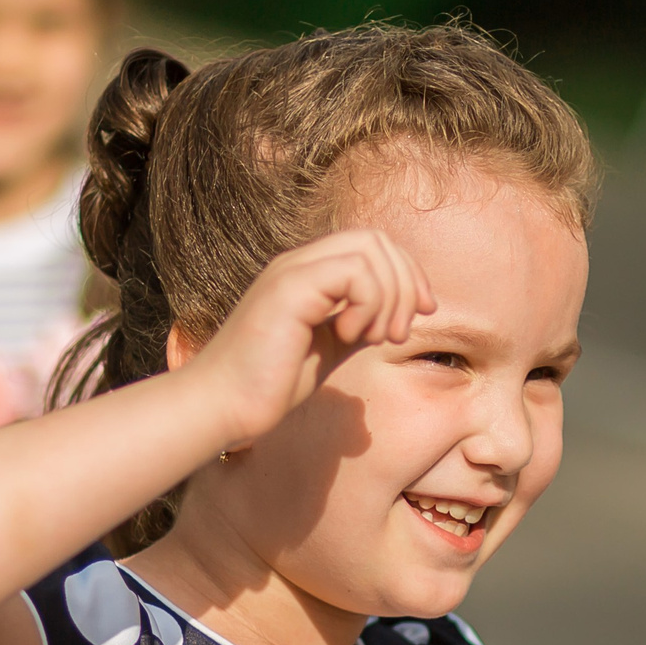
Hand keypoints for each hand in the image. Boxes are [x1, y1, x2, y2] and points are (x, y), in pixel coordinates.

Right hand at [182, 229, 434, 446]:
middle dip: (406, 284)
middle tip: (396, 334)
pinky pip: (353, 272)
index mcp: (308, 273)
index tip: (421, 314)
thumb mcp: (331, 348)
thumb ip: (360, 323)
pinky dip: (367, 304)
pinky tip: (348, 336)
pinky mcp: (289, 288)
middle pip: (376, 239)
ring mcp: (292, 271)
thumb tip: (398, 316)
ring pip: (369, 249)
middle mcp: (299, 262)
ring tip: (372, 338)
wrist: (224, 405)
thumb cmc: (271, 383)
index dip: (408, 274)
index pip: (374, 244)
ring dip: (388, 298)